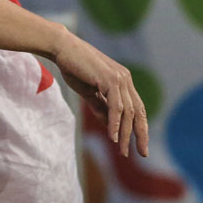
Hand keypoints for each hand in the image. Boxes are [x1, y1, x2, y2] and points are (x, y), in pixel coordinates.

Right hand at [52, 33, 148, 157]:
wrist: (62, 48)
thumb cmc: (73, 67)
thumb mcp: (89, 91)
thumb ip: (100, 105)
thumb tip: (108, 125)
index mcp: (123, 81)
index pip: (137, 108)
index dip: (140, 127)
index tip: (140, 145)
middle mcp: (125, 79)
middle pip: (138, 112)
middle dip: (140, 134)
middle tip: (141, 153)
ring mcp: (119, 78)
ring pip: (128, 112)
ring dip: (125, 133)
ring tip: (122, 150)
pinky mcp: (110, 79)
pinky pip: (116, 106)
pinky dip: (115, 123)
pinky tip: (113, 137)